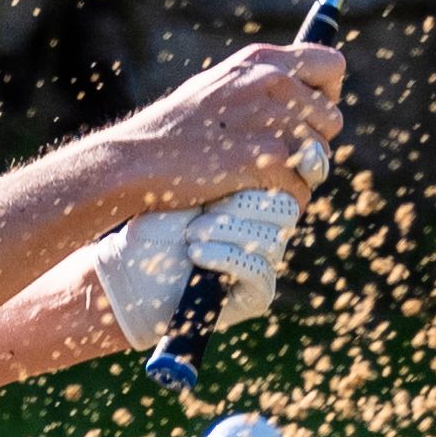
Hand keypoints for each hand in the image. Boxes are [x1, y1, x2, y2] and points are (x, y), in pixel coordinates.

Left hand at [86, 175, 307, 360]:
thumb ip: (231, 164)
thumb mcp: (189, 185)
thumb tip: (280, 142)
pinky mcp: (256, 294)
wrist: (131, 272)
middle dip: (246, 204)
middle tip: (207, 206)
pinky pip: (259, 271)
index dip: (304, 168)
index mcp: (257, 197)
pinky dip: (227, 257)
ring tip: (192, 234)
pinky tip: (196, 253)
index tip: (297, 158)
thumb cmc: (156, 223)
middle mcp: (266, 230)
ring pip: (271, 241)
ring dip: (228, 232)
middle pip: (286, 209)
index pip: (293, 181)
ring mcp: (263, 263)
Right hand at [100, 42, 346, 210]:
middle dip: (313, 145)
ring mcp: (269, 118)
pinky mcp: (264, 157)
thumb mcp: (218, 87)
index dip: (325, 96)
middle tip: (277, 158)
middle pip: (332, 120)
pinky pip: (300, 189)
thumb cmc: (174, 130)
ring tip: (262, 179)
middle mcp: (270, 82)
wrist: (137, 160)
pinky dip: (284, 202)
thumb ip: (261, 87)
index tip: (307, 116)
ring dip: (298, 177)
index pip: (332, 65)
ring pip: (320, 159)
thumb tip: (305, 100)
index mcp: (261, 61)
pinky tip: (257, 197)